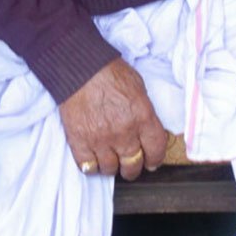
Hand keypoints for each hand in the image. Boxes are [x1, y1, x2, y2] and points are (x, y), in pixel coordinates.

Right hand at [59, 58, 167, 179]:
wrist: (80, 66)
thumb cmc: (109, 71)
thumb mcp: (138, 88)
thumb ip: (144, 113)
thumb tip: (146, 130)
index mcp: (142, 117)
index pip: (156, 151)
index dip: (154, 160)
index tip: (150, 162)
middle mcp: (124, 132)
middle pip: (133, 165)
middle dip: (133, 167)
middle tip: (129, 164)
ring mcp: (100, 139)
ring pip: (110, 169)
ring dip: (112, 167)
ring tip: (109, 160)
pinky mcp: (79, 140)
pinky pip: (87, 166)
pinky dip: (91, 166)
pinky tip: (93, 159)